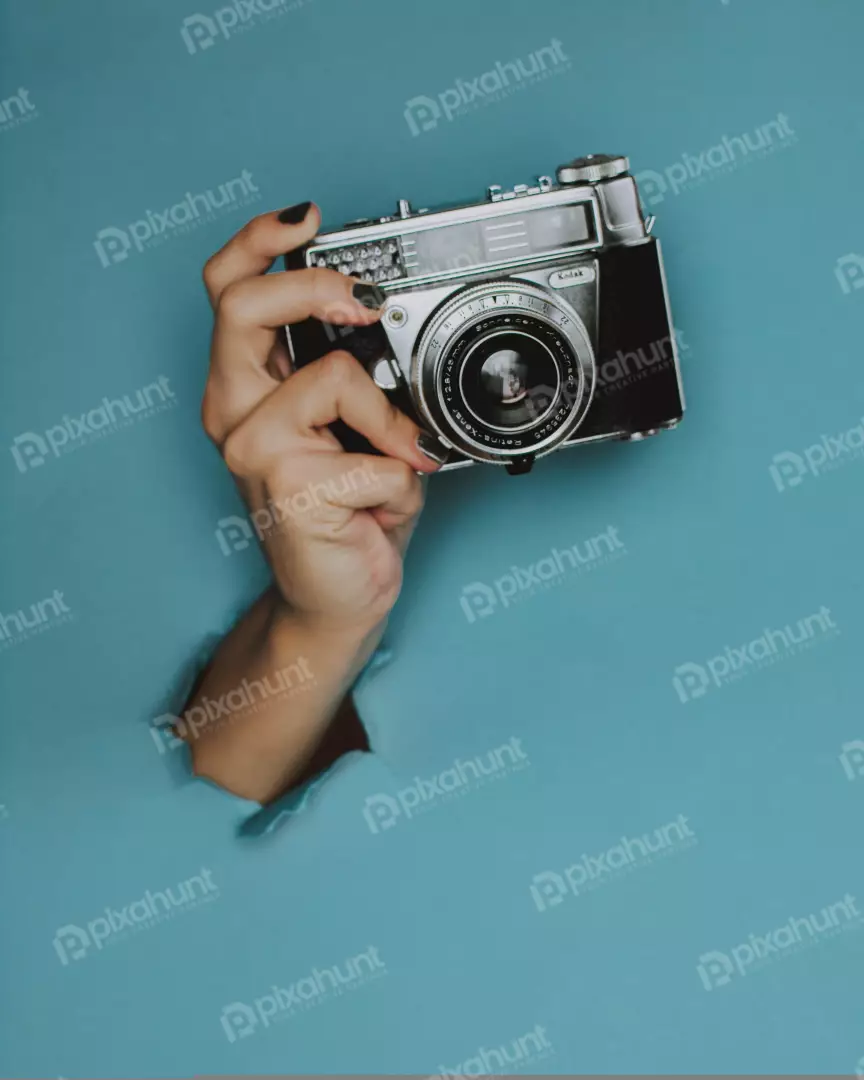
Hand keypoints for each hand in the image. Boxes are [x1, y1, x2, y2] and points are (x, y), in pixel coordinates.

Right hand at [201, 203, 443, 632]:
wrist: (339, 594)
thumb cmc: (347, 511)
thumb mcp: (352, 430)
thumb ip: (355, 378)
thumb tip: (385, 330)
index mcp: (244, 388)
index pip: (227, 291)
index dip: (259, 241)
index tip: (307, 219)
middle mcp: (234, 413)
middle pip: (240, 305)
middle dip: (312, 284)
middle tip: (359, 302)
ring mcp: (254, 451)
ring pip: (331, 376)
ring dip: (384, 416)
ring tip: (396, 453)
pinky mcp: (288, 489)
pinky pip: (375, 454)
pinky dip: (402, 479)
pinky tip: (384, 505)